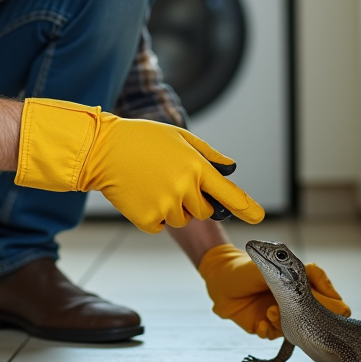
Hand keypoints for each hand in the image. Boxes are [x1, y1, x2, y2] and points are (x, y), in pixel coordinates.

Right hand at [13, 98, 263, 232]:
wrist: (102, 150)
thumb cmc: (141, 139)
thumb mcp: (178, 136)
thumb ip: (208, 155)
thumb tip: (230, 169)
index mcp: (195, 167)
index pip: (228, 194)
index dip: (246, 207)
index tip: (258, 217)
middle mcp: (184, 189)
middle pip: (202, 211)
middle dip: (192, 200)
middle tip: (169, 179)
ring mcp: (165, 206)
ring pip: (180, 219)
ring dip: (171, 207)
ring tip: (151, 183)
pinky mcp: (147, 219)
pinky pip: (159, 225)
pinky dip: (151, 214)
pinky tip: (140, 193)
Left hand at [197, 244, 350, 338]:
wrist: (218, 278)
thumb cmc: (246, 268)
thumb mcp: (272, 268)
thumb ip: (290, 278)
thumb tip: (317, 282)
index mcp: (300, 286)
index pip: (332, 301)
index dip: (334, 306)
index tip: (330, 307)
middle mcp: (293, 302)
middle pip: (316, 320)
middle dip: (307, 319)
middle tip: (295, 311)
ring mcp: (280, 316)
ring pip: (293, 330)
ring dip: (282, 324)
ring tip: (270, 312)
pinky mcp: (264, 326)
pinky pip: (272, 336)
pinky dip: (267, 330)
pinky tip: (260, 323)